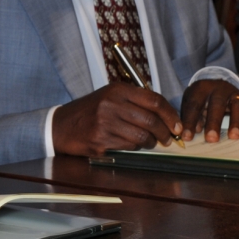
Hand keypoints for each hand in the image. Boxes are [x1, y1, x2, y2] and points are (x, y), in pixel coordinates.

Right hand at [52, 83, 184, 156]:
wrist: (60, 126)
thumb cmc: (89, 111)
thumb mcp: (110, 97)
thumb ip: (134, 101)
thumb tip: (165, 114)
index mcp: (117, 90)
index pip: (154, 101)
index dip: (170, 114)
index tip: (177, 125)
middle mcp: (111, 104)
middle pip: (151, 120)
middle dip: (165, 133)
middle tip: (168, 138)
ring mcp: (105, 123)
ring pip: (142, 137)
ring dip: (151, 143)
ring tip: (150, 143)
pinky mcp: (100, 141)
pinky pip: (128, 147)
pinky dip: (135, 148)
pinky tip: (131, 145)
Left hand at [180, 79, 238, 142]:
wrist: (215, 87)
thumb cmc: (201, 101)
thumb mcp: (191, 104)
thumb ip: (190, 117)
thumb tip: (192, 133)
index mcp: (202, 88)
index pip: (195, 105)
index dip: (190, 121)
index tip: (187, 136)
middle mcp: (220, 89)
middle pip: (217, 104)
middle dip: (214, 122)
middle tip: (211, 138)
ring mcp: (236, 94)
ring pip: (238, 105)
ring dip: (236, 121)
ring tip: (234, 136)